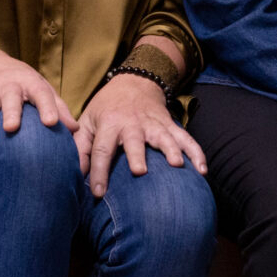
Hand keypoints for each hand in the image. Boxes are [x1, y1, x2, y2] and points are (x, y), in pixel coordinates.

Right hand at [0, 51, 75, 154]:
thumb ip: (58, 108)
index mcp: (30, 83)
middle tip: (12, 128)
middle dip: (10, 112)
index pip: (40, 93)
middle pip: (9, 97)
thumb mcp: (42, 90)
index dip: (46, 107)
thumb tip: (75, 130)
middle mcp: (7, 86)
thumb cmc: (23, 86)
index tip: (52, 123)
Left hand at [75, 74, 205, 196]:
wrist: (135, 83)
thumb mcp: (87, 122)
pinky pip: (186, 139)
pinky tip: (202, 171)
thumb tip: (74, 174)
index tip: (98, 193)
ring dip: (171, 150)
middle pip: (134, 141)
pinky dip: (196, 153)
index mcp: (109, 124)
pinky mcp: (171, 126)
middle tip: (139, 172)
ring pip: (164, 137)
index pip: (101, 149)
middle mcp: (132, 124)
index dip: (98, 171)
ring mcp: (154, 125)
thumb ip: (80, 147)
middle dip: (137, 155)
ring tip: (177, 166)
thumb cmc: (106, 109)